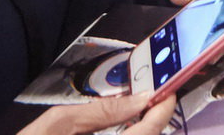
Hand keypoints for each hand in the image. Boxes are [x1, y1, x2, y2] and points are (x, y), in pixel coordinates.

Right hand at [15, 92, 175, 134]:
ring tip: (135, 116)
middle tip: (150, 102)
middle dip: (153, 122)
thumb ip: (101, 111)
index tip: (166, 93)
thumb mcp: (57, 124)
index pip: (149, 131)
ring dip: (142, 132)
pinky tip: (119, 132)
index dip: (163, 110)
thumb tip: (138, 99)